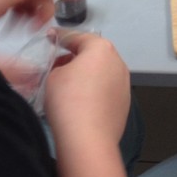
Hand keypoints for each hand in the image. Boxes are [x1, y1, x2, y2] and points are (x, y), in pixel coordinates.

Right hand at [45, 31, 130, 148]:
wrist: (88, 139)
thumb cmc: (69, 102)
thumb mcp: (53, 76)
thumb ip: (59, 65)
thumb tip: (65, 69)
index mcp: (101, 48)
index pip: (77, 37)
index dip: (60, 36)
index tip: (52, 37)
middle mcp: (117, 62)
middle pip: (93, 54)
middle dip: (75, 57)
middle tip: (56, 65)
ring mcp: (124, 83)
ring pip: (101, 72)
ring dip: (86, 75)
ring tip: (67, 86)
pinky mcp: (125, 102)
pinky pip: (106, 89)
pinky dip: (94, 91)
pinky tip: (81, 102)